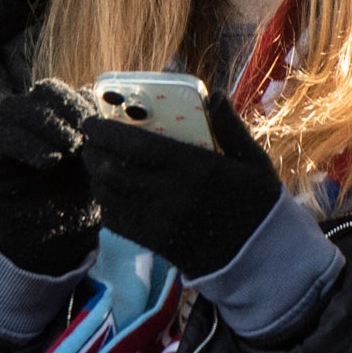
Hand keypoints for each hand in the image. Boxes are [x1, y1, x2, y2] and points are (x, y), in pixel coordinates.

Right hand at [0, 81, 101, 275]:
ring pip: (13, 108)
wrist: (51, 245)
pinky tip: (49, 161)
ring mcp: (5, 138)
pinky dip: (25, 144)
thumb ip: (94, 135)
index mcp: (55, 120)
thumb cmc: (76, 204)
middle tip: (81, 136)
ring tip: (68, 149)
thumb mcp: (94, 168)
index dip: (77, 101)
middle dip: (63, 108)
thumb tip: (93, 95)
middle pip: (38, 92)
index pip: (59, 91)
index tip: (96, 124)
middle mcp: (28, 124)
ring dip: (44, 123)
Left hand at [77, 91, 284, 280]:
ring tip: (96, 164)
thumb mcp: (253, 160)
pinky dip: (106, 206)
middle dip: (93, 153)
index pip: (136, 146)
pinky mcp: (155, 244)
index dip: (106, 132)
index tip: (91, 121)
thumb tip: (213, 95)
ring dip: (96, 178)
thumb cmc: (258, 204)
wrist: (262, 257)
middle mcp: (171, 194)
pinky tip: (110, 195)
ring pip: (109, 197)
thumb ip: (230, 126)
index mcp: (195, 168)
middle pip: (113, 171)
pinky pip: (117, 223)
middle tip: (89, 141)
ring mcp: (160, 222)